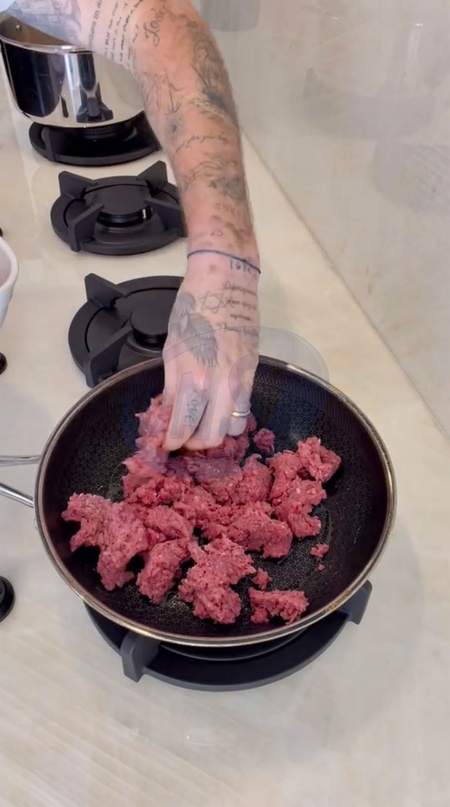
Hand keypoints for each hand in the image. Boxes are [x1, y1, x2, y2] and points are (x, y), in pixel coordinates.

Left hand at [163, 253, 259, 450]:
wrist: (227, 280)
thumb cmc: (194, 307)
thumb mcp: (171, 347)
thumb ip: (171, 385)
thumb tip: (168, 411)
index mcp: (194, 376)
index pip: (183, 426)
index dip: (172, 441)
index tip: (165, 444)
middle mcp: (220, 383)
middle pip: (213, 436)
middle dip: (195, 443)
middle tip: (184, 439)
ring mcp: (241, 378)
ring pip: (233, 426)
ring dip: (216, 431)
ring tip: (201, 424)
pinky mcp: (253, 372)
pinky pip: (244, 407)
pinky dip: (230, 415)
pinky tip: (217, 407)